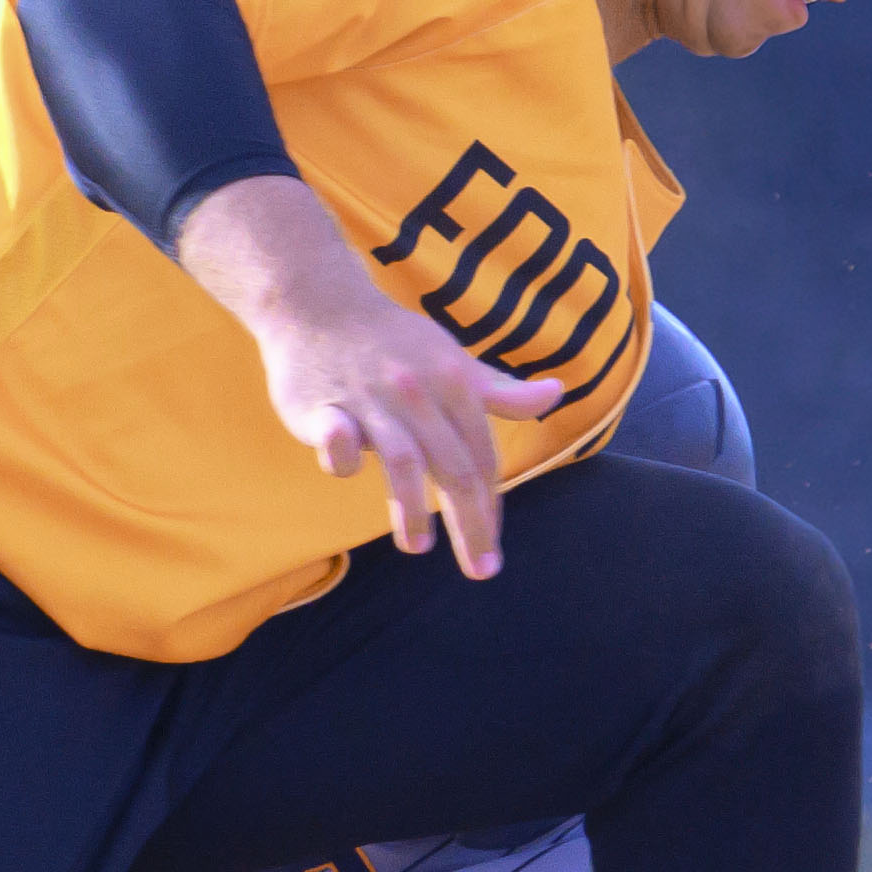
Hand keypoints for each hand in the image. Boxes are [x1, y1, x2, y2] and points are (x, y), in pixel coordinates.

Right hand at [172, 177, 563, 578]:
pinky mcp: (322, 405)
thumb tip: (555, 395)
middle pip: (454, 469)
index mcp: (453, 384)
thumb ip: (497, 390)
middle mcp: (417, 393)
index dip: (491, 505)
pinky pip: (337, 440)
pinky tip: (345, 469)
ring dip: (412, 512)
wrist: (317, 300)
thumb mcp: (450, 359)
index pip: (482, 457)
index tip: (492, 545)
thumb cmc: (390, 339)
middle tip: (482, 570)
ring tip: (419, 549)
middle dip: (472, 525)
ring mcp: (369, 399)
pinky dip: (343, 457)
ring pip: (402, 462)